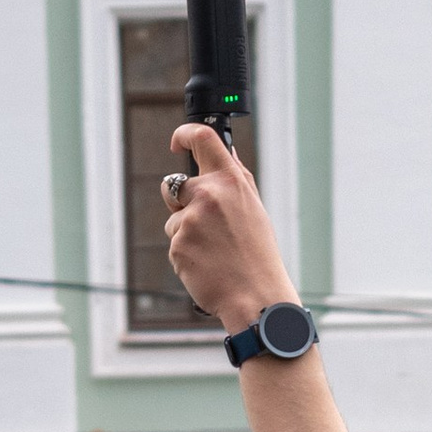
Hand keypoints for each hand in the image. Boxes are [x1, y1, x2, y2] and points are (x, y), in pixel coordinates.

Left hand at [161, 125, 295, 338]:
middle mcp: (209, 194)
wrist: (256, 297)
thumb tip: (226, 150)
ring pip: (173, 219)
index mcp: (231, 181)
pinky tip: (207, 265)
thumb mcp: (254, 209)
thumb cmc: (258, 255)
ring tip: (213, 252)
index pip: (202, 138)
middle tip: (204, 226)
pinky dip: (186, 254)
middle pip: (172, 184)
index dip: (184, 134)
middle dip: (179, 203)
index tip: (177, 142)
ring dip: (186, 233)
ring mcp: (191, 219)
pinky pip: (174, 243)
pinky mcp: (178, 244)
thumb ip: (236, 178)